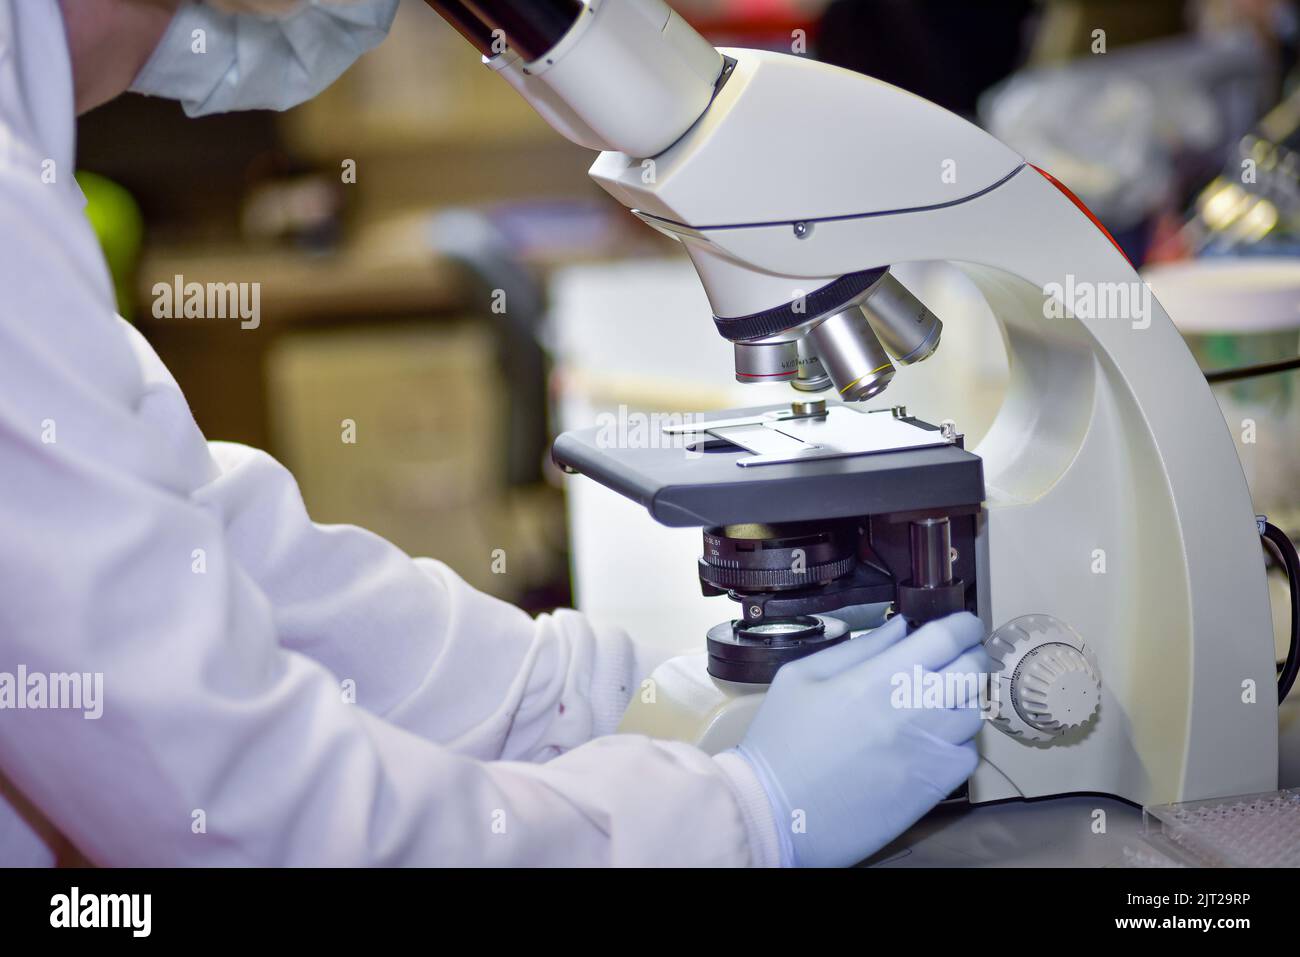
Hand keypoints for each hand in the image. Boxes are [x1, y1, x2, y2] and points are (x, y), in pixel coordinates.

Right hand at [734, 611, 989, 866]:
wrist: (777, 812)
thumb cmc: (781, 740)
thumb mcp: (803, 676)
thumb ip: (858, 648)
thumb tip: (899, 628)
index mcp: (881, 676)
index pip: (948, 637)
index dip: (963, 625)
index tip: (960, 625)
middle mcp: (916, 708)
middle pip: (973, 670)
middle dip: (968, 656)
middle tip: (950, 659)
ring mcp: (930, 749)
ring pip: (975, 711)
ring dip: (962, 699)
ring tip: (936, 701)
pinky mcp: (935, 786)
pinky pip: (968, 753)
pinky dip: (959, 741)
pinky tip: (932, 740)